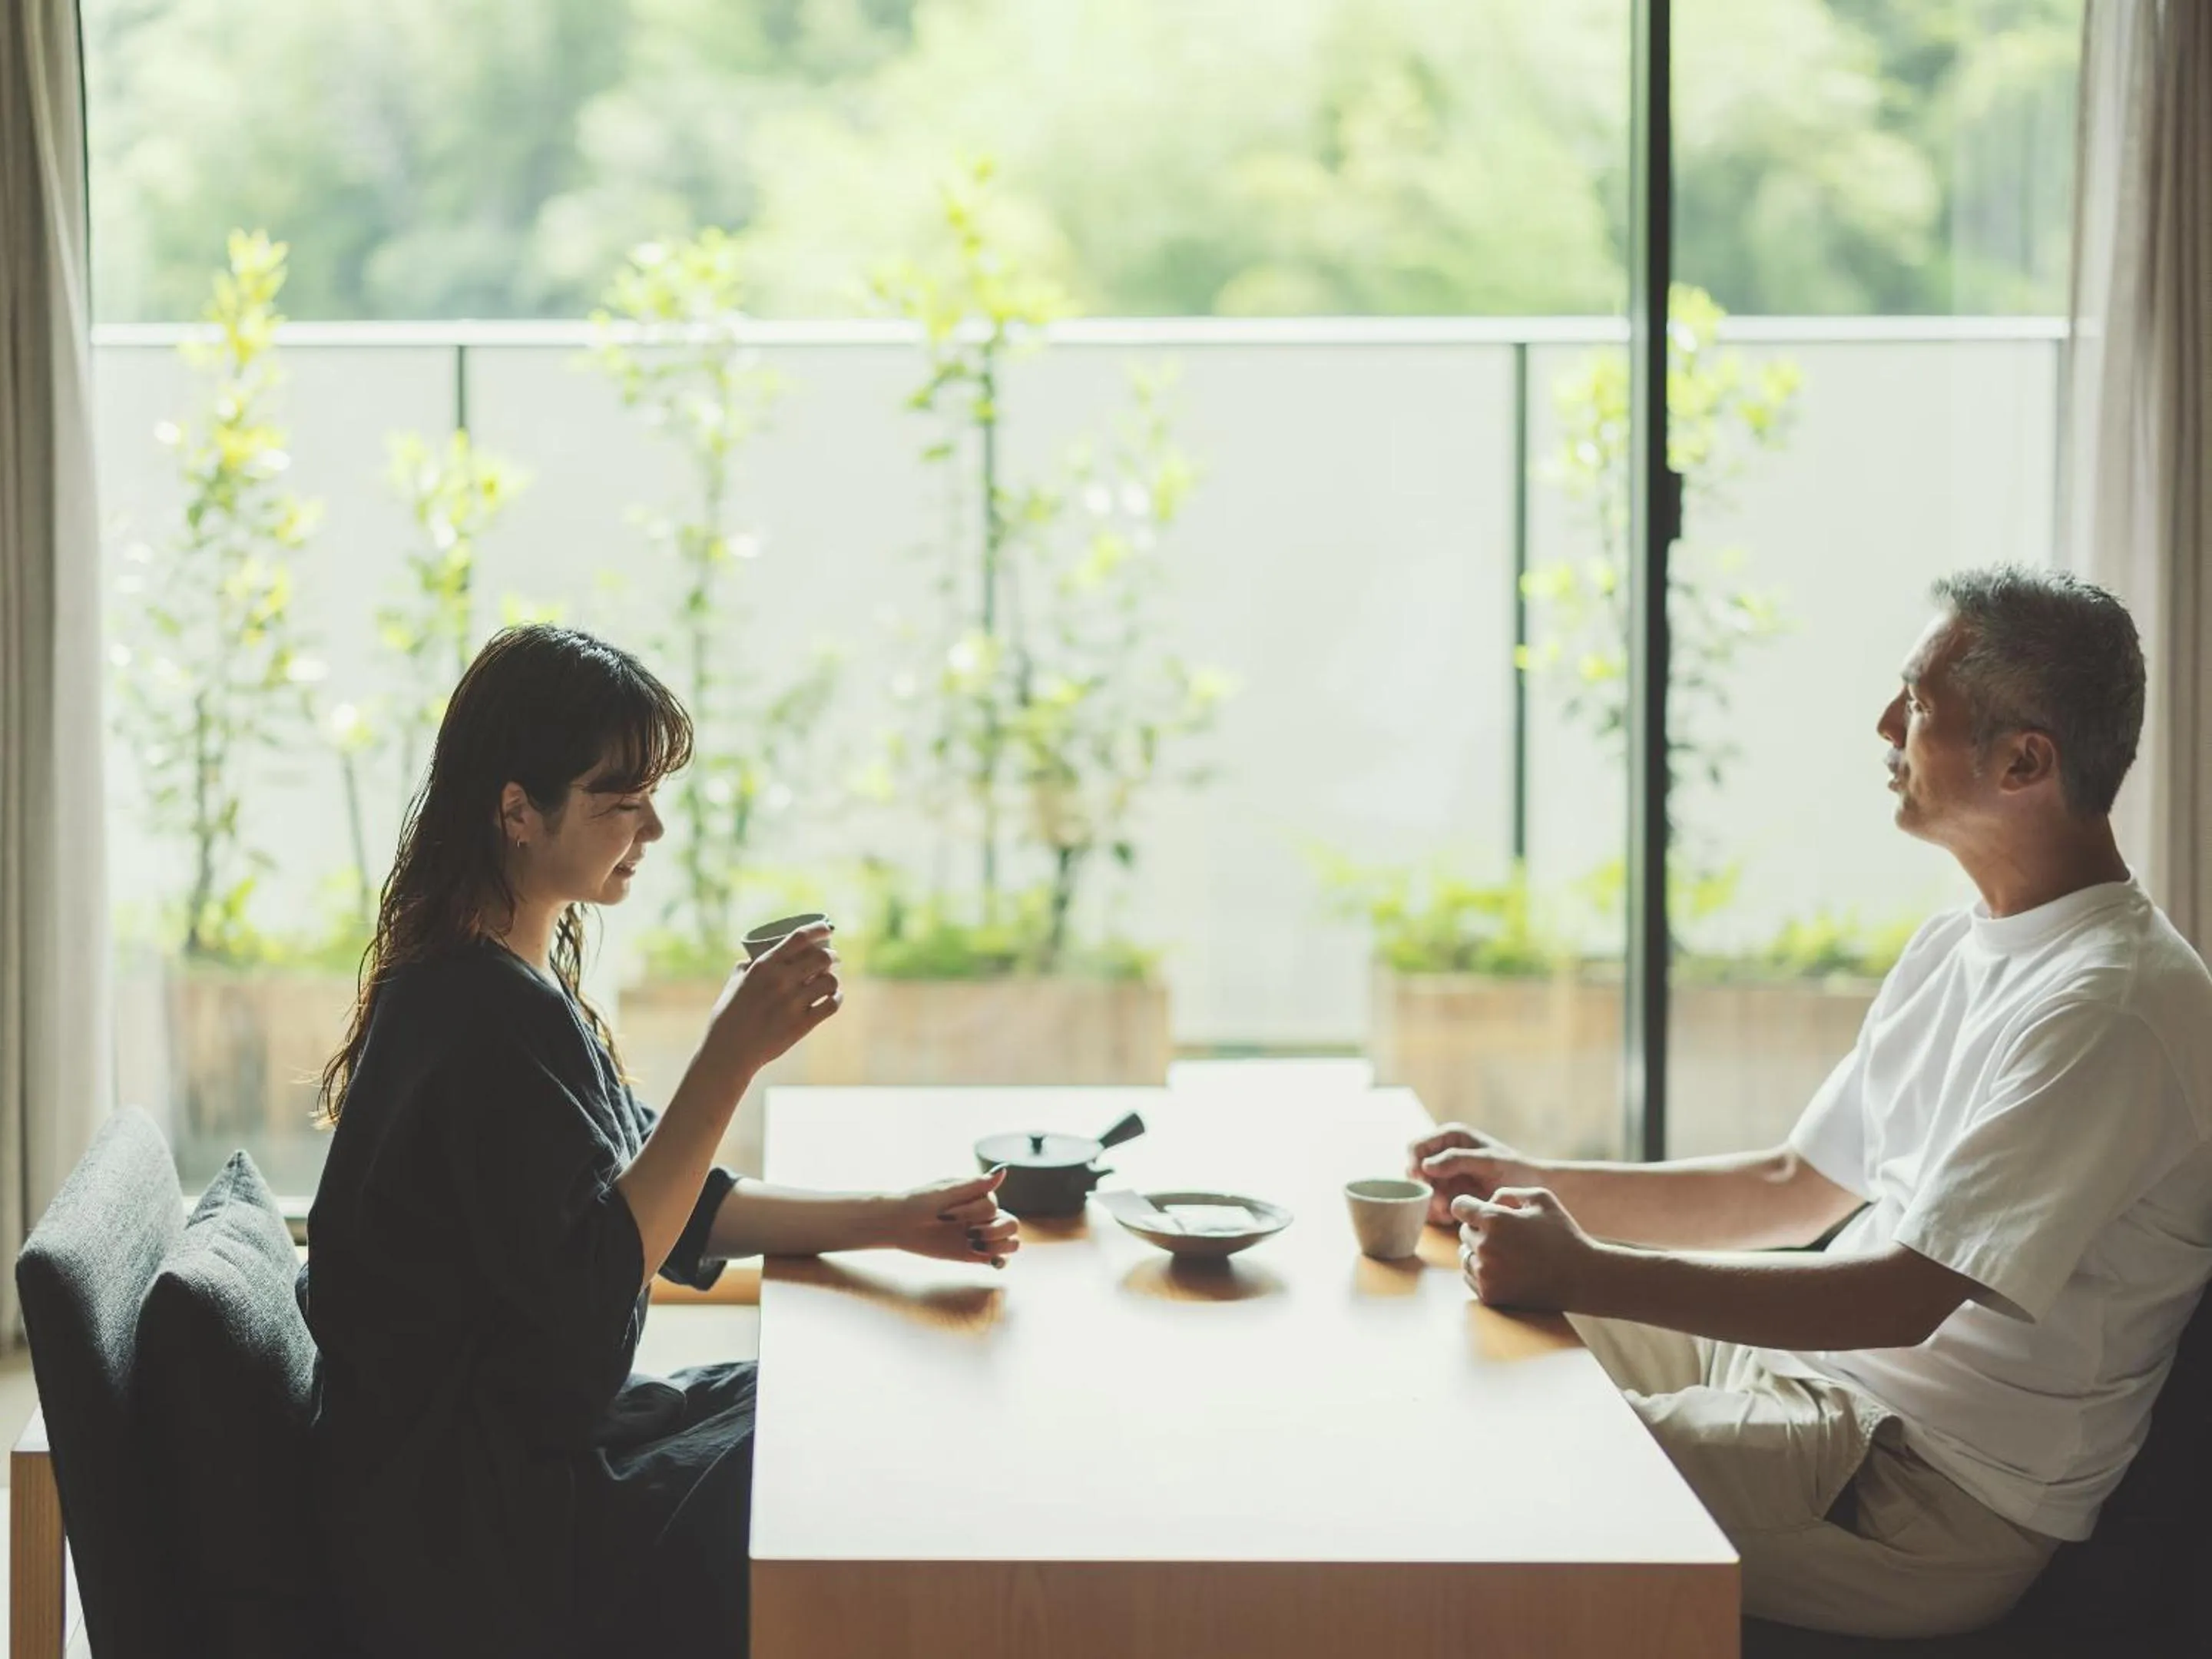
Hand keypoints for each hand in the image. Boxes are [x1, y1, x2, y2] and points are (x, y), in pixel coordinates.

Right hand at [702, 923, 841, 1080]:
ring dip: (834, 979)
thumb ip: (746, 967)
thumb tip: (752, 958)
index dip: (818, 929)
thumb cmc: (728, 1017)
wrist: (730, 1051)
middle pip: (822, 957)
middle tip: (833, 959)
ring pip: (830, 981)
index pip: (799, 938)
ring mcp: (793, 1003)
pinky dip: (836, 998)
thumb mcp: (734, 984)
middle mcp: (780, 981)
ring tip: (830, 981)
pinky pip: (831, 1004)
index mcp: (764, 967)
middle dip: (832, 956)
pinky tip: (834, 997)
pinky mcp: (802, 1024)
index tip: (828, 928)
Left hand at [881, 1169, 1021, 1268]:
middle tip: (967, 1234)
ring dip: (997, 1246)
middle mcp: (984, 1215)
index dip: (971, 1212)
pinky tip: (990, 1262)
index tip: (944, 1214)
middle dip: (992, 1231)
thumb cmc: (919, 1203)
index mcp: (979, 1196)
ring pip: (1011, 1242)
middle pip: (1012, 1224)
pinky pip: (999, 1259)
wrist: (898, 1224)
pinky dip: (1001, 1261)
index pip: (992, 1206)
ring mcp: (981, 1235)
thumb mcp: (945, 1192)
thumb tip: (1004, 1169)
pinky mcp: (974, 1254)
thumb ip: (975, 1185)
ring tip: (974, 1245)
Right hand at [1409, 1123, 1531, 1224]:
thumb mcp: (1489, 1162)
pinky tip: (1450, 1218)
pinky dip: (1436, 1214)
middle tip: (1440, 1203)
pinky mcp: (1449, 1196)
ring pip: (1421, 1191)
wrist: (1533, 1192)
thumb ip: (1457, 1160)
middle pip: (1414, 1172)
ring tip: (1448, 1213)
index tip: (1423, 1182)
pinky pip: (1431, 1206)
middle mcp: (1443, 1155)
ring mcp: (1445, 1177)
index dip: (1414, 1164)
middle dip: (1424, 1189)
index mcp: (1450, 1137)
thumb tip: (1425, 1166)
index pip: (1416, 1148)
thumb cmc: (1516, 1170)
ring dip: (1430, 1203)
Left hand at [1453, 1188, 1597, 1311]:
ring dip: (1479, 1252)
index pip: (1459, 1206)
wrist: (1582, 1278)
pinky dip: (1483, 1273)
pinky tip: (1506, 1270)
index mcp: (1494, 1220)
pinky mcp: (1490, 1295)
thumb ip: (1507, 1192)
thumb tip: (1486, 1202)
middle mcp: (1485, 1247)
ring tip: (1508, 1254)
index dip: (1470, 1207)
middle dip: (1479, 1230)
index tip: (1481, 1212)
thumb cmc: (1563, 1234)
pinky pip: (1471, 1278)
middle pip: (1464, 1232)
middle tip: (1508, 1236)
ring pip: (1465, 1256)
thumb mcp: (1541, 1198)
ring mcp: (1486, 1274)